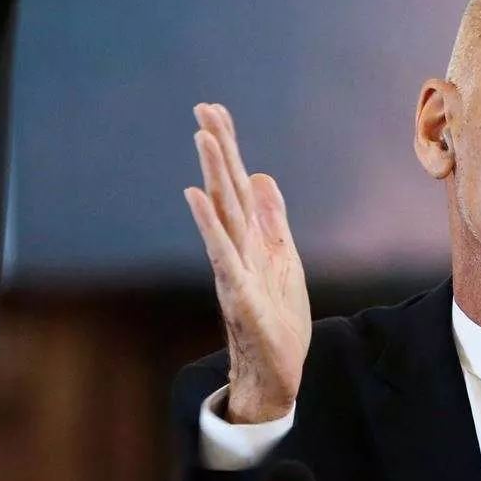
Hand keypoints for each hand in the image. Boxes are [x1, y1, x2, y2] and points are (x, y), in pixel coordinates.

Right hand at [184, 103, 310, 423]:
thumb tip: (262, 177)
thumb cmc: (276, 319)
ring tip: (202, 137)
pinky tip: (196, 195)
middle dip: (217, 149)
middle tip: (203, 109)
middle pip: (226, 191)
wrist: (276, 372)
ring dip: (213, 174)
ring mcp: (235, 268)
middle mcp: (237, 249)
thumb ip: (272, 221)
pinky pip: (222, 253)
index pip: (238, 185)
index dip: (229, 148)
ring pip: (223, 214)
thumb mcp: (284, 261)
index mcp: (251, 240)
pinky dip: (210, 223)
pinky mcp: (240, 292)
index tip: (215, 111)